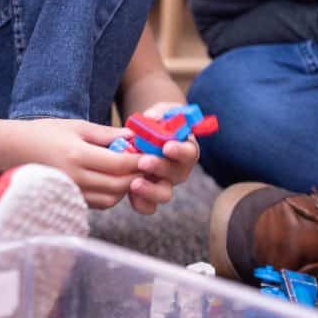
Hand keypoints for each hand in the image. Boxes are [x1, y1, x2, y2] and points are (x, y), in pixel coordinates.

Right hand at [8, 117, 140, 209]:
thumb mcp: (77, 127)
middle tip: (146, 165)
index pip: (118, 164)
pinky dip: (111, 194)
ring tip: (131, 172)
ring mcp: (72, 192)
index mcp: (77, 155)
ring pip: (110, 199)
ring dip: (125, 188)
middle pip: (118, 185)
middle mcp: (75, 178)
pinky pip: (98, 203)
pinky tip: (113, 180)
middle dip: (137, 176)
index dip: (138, 161)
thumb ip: (106, 134)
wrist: (15, 149)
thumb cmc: (46, 132)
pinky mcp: (69, 200)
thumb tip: (133, 136)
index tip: (150, 155)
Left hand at [125, 99, 200, 214]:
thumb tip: (150, 118)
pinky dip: (139, 202)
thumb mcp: (162, 111)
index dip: (180, 151)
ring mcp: (165, 183)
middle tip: (143, 162)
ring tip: (134, 183)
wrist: (148, 136)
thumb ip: (158, 113)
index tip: (167, 147)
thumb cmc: (159, 122)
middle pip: (176, 175)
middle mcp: (179, 169)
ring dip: (150, 190)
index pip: (189, 152)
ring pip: (164, 194)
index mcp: (186, 149)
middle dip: (159, 168)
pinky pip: (148, 206)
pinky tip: (128, 192)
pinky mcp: (150, 195)